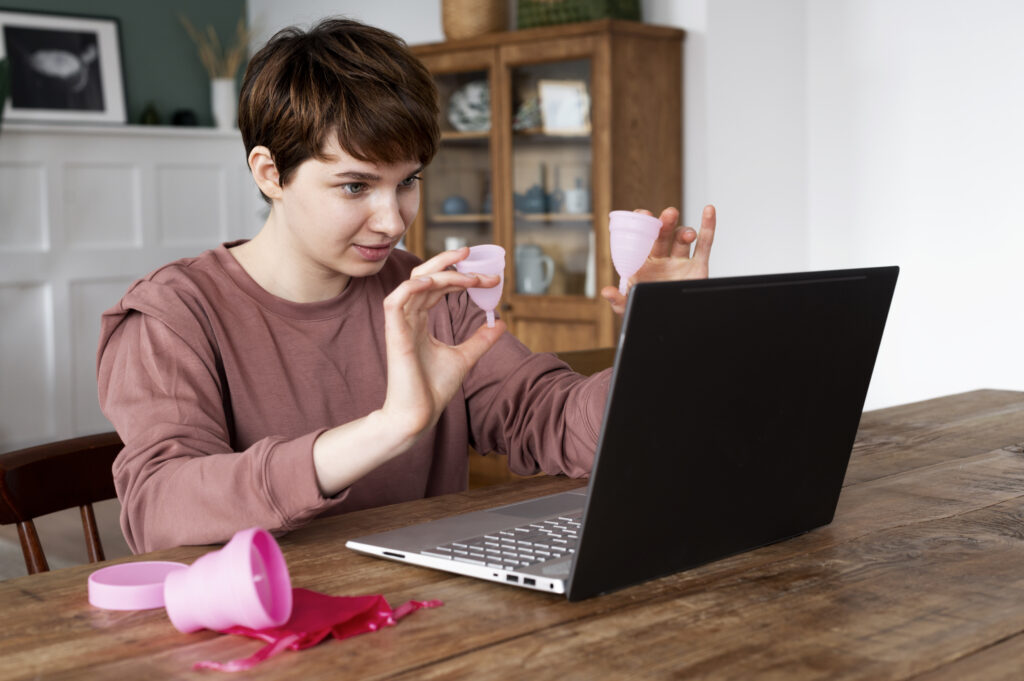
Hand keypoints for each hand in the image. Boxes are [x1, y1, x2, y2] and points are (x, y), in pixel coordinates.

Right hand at [380, 247, 505, 439]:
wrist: (419, 415)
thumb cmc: (434, 389)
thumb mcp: (466, 357)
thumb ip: (481, 339)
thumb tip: (500, 322)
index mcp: (420, 320)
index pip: (437, 286)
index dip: (462, 278)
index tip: (490, 279)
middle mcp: (408, 317)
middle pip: (424, 276)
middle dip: (449, 263)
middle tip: (472, 255)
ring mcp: (399, 324)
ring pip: (415, 283)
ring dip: (441, 274)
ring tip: (467, 274)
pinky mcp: (394, 334)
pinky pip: (396, 300)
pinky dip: (413, 287)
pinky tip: (434, 282)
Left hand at [600, 204, 716, 314]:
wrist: (671, 326)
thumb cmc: (648, 314)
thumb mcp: (630, 309)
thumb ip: (618, 301)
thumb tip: (606, 291)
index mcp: (642, 264)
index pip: (640, 239)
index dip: (642, 224)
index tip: (643, 214)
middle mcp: (661, 260)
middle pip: (662, 235)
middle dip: (665, 223)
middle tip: (668, 215)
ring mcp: (679, 262)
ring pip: (682, 239)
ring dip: (685, 231)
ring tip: (687, 235)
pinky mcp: (698, 268)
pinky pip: (704, 245)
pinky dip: (707, 227)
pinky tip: (708, 211)